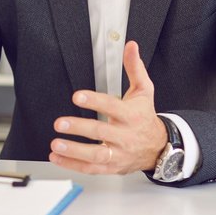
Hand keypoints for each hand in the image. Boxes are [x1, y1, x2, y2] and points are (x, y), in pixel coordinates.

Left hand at [49, 40, 166, 174]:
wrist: (159, 148)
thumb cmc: (146, 117)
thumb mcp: (144, 91)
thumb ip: (134, 68)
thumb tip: (130, 45)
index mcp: (131, 116)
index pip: (113, 107)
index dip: (95, 101)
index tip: (77, 97)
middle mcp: (125, 136)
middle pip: (101, 133)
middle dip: (79, 128)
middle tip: (60, 123)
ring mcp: (119, 154)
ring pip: (96, 156)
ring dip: (74, 151)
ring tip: (55, 144)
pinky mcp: (112, 167)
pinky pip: (92, 169)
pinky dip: (73, 165)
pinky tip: (57, 157)